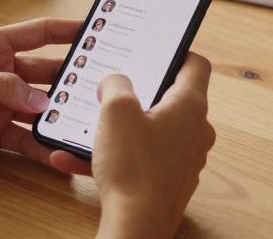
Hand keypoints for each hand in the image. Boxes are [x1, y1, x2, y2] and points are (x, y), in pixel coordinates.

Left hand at [0, 18, 90, 174]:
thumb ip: (0, 87)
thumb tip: (40, 99)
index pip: (39, 32)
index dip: (69, 29)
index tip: (98, 29)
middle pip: (45, 73)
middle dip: (71, 80)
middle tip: (99, 87)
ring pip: (38, 108)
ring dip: (58, 115)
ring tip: (83, 123)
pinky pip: (24, 137)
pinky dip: (40, 145)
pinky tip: (56, 151)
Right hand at [93, 54, 215, 238]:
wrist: (137, 226)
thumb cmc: (134, 167)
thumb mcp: (115, 111)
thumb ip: (116, 85)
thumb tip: (116, 81)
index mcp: (190, 106)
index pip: (196, 65)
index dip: (177, 53)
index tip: (156, 52)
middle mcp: (195, 131)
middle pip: (171, 100)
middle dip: (139, 95)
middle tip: (114, 90)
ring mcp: (185, 159)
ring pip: (150, 133)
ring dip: (119, 130)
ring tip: (88, 128)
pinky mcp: (169, 182)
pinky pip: (141, 161)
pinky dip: (115, 157)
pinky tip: (76, 160)